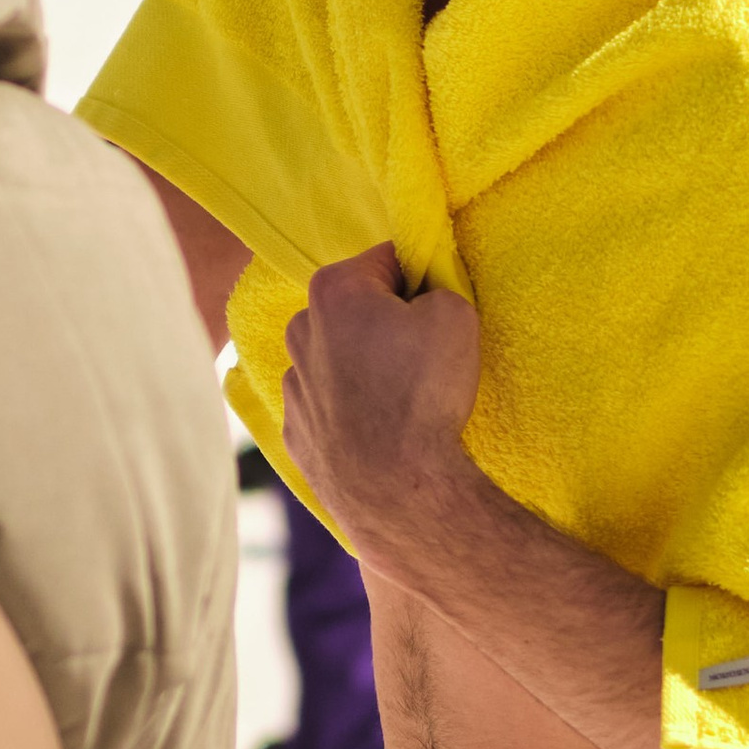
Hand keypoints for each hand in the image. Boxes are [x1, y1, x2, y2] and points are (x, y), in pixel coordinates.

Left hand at [283, 245, 481, 560]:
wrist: (396, 489)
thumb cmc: (424, 393)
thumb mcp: (455, 314)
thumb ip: (437, 286)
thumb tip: (424, 294)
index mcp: (334, 289)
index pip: (387, 259)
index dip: (421, 277)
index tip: (438, 304)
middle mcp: (300, 328)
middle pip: (356, 306)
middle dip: (387, 319)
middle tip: (424, 352)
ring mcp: (292, 382)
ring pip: (339, 355)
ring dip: (366, 363)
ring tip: (402, 396)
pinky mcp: (295, 428)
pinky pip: (328, 402)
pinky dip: (350, 406)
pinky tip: (379, 426)